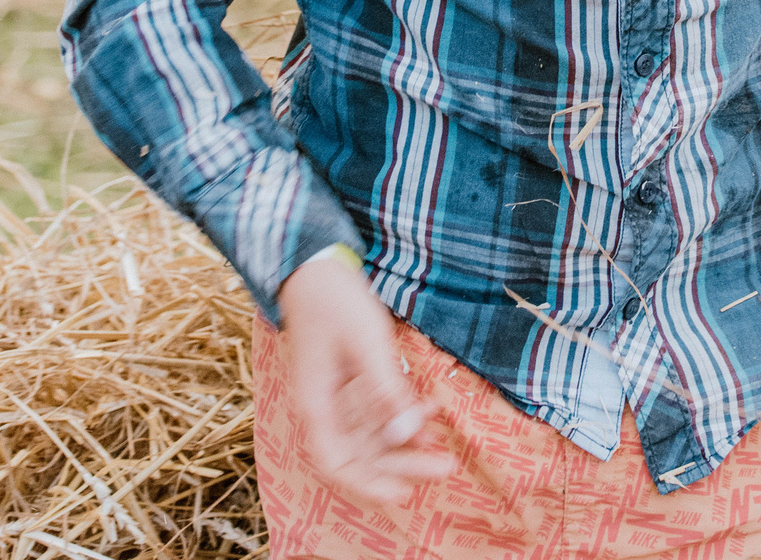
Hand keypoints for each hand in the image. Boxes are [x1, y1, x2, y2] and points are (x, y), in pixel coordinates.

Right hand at [275, 253, 454, 505]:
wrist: (315, 268)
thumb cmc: (334, 301)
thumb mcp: (365, 343)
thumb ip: (385, 389)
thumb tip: (404, 434)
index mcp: (315, 405)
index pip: (336, 463)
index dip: (368, 484)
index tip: (403, 492)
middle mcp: (323, 409)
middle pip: (361, 454)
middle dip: (403, 465)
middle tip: (446, 468)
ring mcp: (336, 396)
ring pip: (373, 435)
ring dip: (407, 440)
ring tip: (444, 443)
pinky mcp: (350, 382)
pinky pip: (377, 410)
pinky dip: (402, 413)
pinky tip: (431, 410)